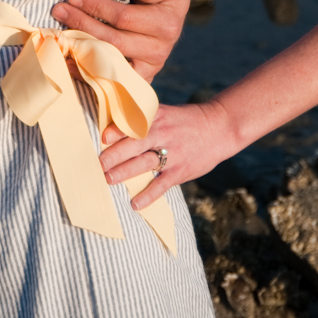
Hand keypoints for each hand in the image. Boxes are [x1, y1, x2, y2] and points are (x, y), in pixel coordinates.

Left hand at [52, 0, 188, 85]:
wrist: (171, 6)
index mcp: (166, 23)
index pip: (123, 17)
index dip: (96, 7)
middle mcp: (159, 49)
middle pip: (112, 41)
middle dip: (81, 24)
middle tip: (58, 10)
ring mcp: (149, 66)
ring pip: (109, 61)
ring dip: (81, 47)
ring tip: (59, 34)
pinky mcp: (139, 76)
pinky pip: (112, 78)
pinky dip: (89, 71)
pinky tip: (70, 61)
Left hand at [98, 97, 237, 209]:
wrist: (220, 127)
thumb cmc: (185, 120)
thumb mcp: (164, 113)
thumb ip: (142, 119)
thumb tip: (113, 126)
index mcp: (156, 118)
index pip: (133, 124)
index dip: (117, 131)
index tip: (103, 137)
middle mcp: (162, 135)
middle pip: (134, 145)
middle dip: (114, 155)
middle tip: (98, 163)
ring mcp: (172, 154)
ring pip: (144, 164)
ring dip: (124, 172)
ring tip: (108, 179)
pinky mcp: (180, 171)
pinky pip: (161, 185)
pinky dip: (148, 195)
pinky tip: (135, 204)